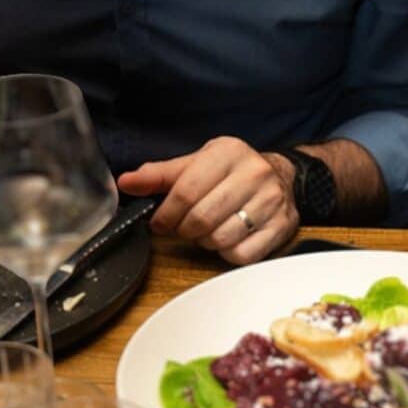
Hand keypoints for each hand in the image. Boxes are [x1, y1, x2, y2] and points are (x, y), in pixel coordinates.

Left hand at [117, 135, 299, 263]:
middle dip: (184, 229)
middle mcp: (254, 172)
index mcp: (228, 152)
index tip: (159, 223)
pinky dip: (228, 253)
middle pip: (202, 219)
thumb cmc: (230, 171)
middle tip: (183, 227)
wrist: (281, 175)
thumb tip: (125, 182)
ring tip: (207, 230)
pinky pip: (242, 255)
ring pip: (221, 239)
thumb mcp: (196, 164)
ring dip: (205, 242)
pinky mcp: (283, 226)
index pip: (186, 191)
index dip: (166, 214)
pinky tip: (228, 238)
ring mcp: (272, 200)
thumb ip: (159, 174)